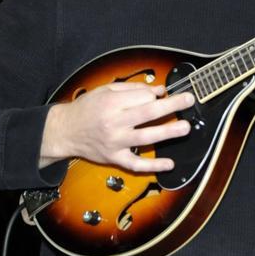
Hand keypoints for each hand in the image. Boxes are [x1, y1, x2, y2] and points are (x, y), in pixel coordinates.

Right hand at [40, 82, 194, 172]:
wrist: (65, 131)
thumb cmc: (87, 108)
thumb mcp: (105, 90)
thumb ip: (133, 89)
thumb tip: (159, 91)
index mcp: (112, 103)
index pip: (142, 97)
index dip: (156, 95)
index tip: (165, 94)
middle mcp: (114, 122)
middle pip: (148, 113)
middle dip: (171, 106)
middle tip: (189, 100)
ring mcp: (116, 142)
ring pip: (146, 137)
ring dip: (168, 132)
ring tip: (185, 127)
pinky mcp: (115, 158)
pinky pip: (136, 164)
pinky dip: (153, 166)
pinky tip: (169, 164)